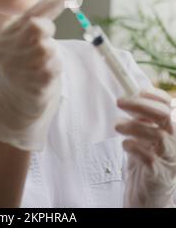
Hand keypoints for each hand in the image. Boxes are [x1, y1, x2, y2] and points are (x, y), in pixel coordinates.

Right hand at [0, 0, 65, 151]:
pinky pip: (54, 66)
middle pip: (36, 27)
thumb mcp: (18, 44)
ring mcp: (19, 69)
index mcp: (2, 38)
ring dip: (51, 53)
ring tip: (41, 64)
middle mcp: (6, 52)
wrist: (12, 108)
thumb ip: (31, 22)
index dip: (50, 3)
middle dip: (47, 30)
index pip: (28, 14)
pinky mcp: (34, 84)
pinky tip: (43, 77)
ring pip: (48, 47)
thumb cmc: (20, 70)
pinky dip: (54, 68)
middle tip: (44, 42)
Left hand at [115, 88, 175, 206]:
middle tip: (119, 101)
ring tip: (117, 125)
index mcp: (170, 129)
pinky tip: (125, 145)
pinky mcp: (158, 173)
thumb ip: (139, 120)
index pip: (167, 105)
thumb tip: (129, 98)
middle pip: (163, 115)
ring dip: (132, 126)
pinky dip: (133, 146)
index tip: (136, 90)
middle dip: (140, 104)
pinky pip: (148, 155)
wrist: (148, 195)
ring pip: (156, 134)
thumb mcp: (142, 136)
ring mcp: (168, 158)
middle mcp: (173, 142)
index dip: (153, 95)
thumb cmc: (145, 163)